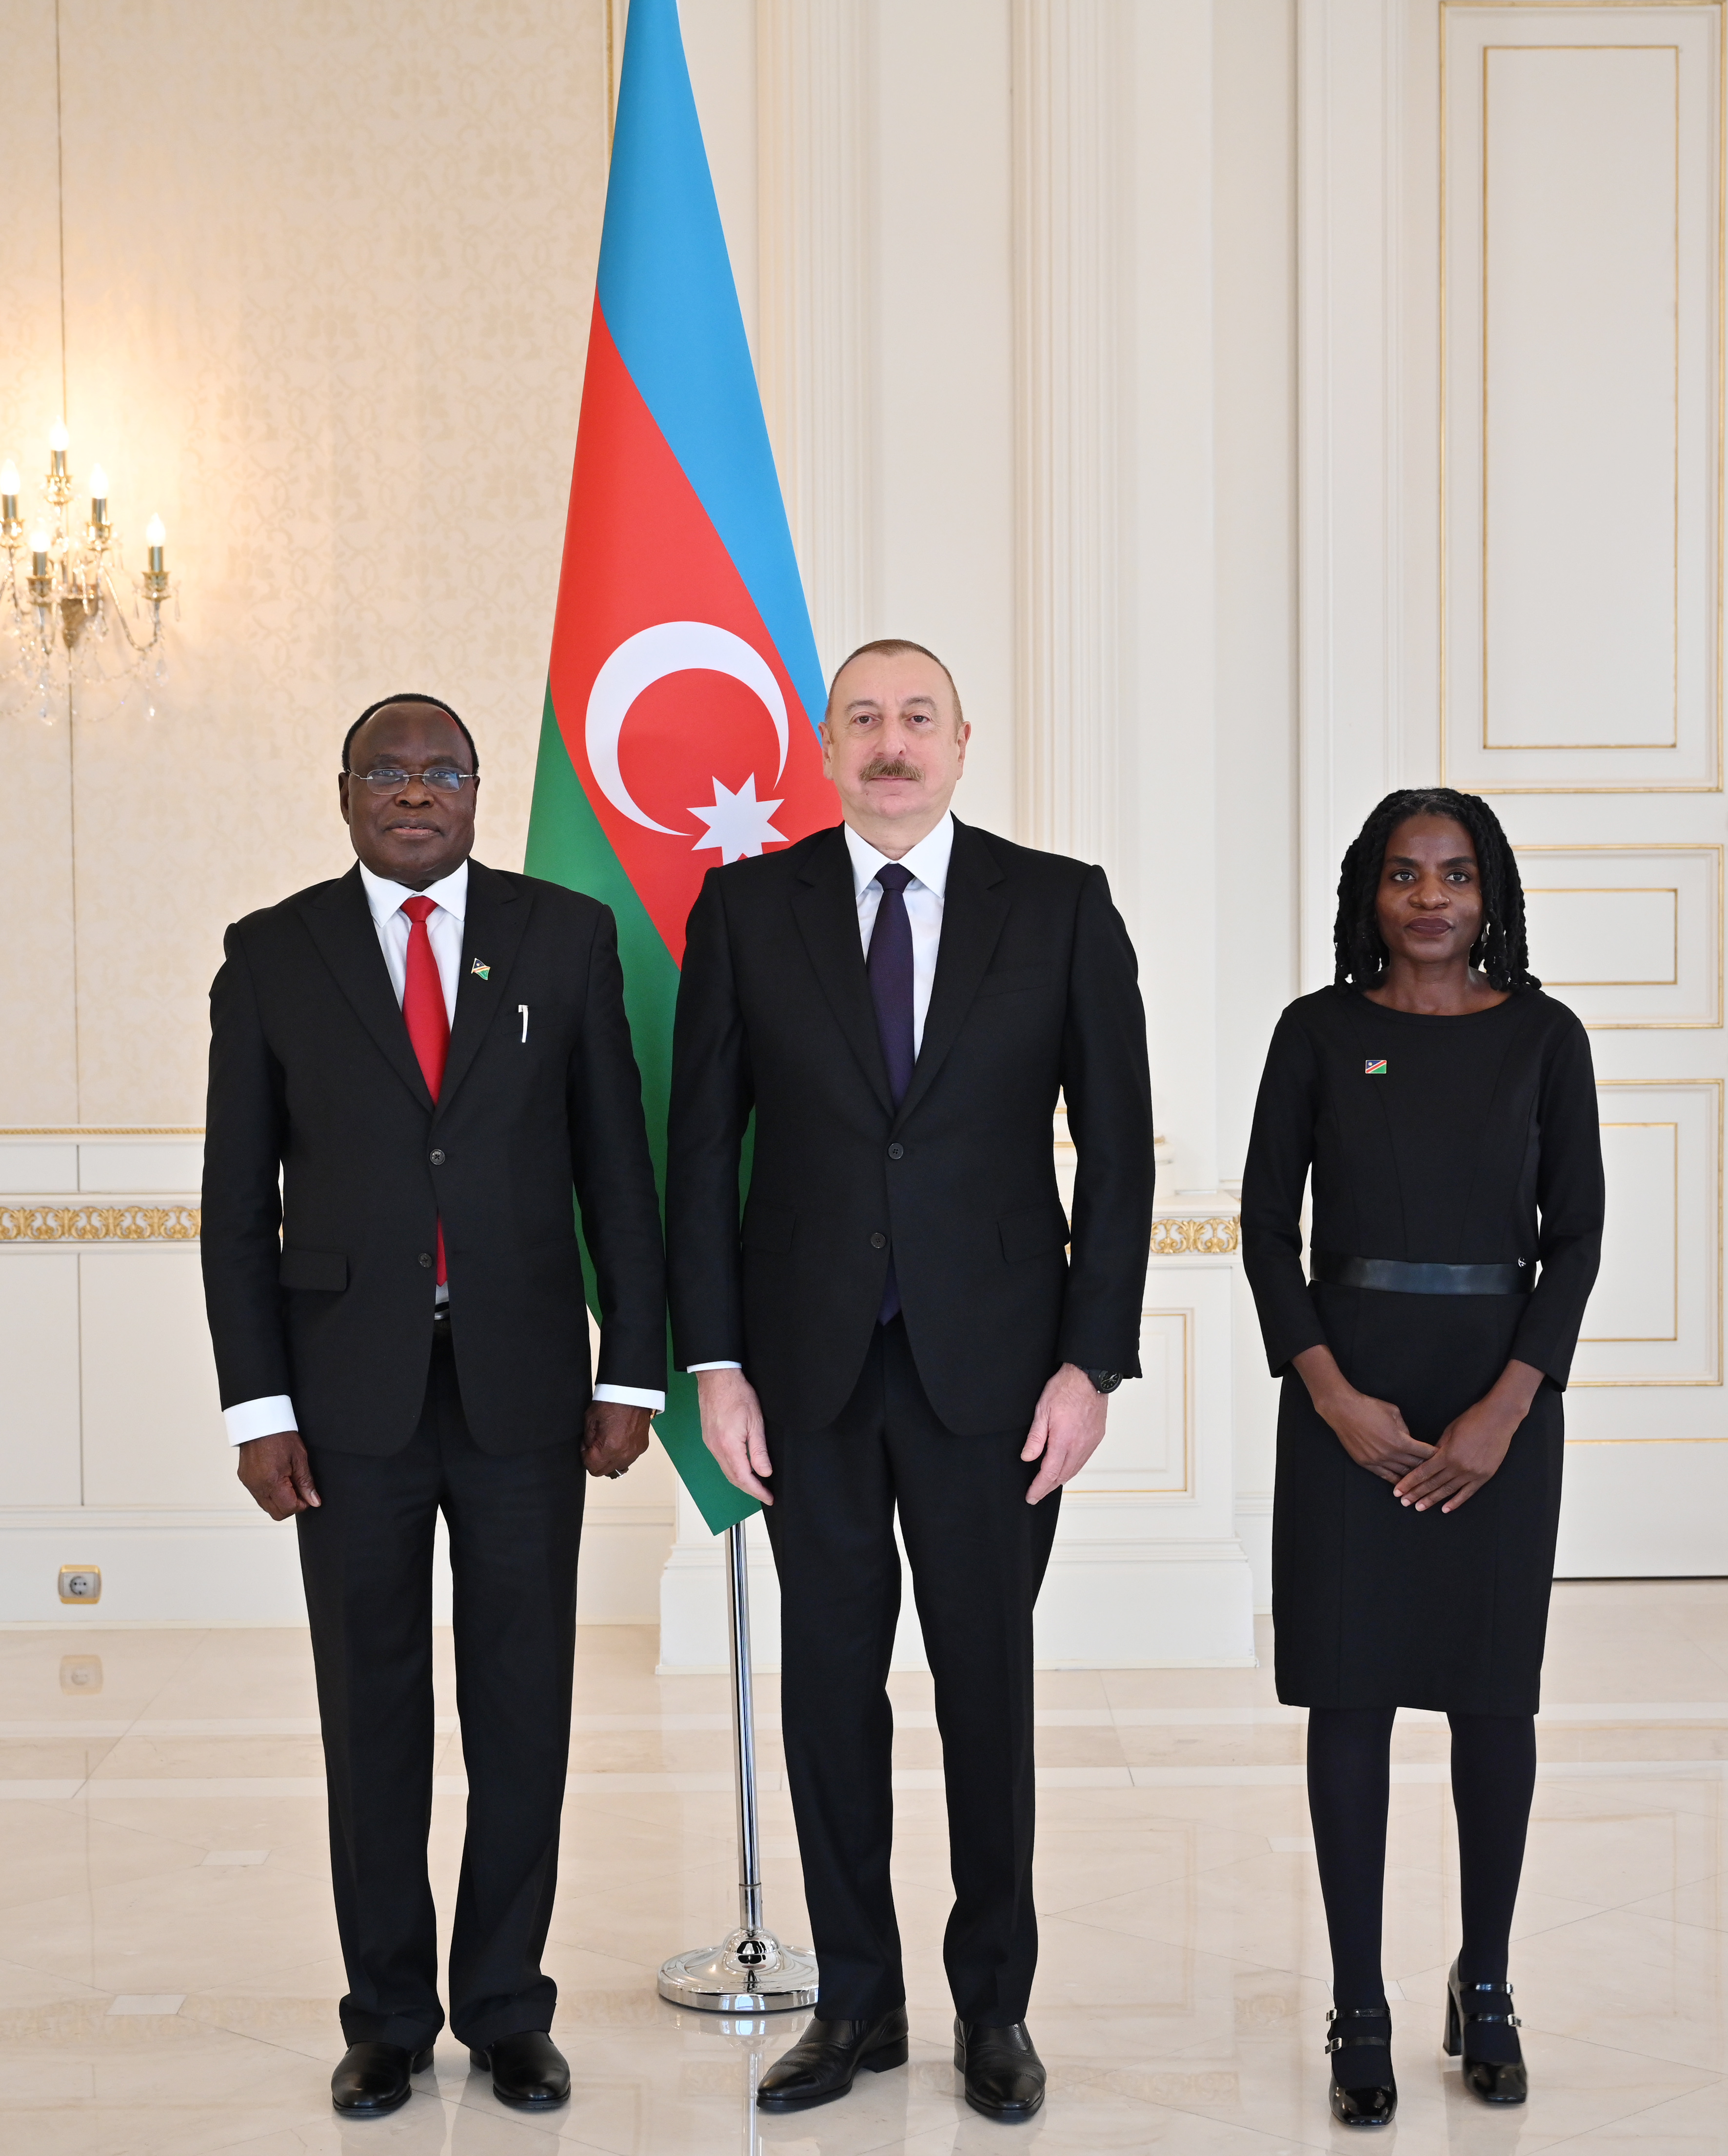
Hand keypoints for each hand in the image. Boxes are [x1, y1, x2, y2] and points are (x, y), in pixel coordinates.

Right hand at [237, 1432, 320, 1519]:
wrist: (259, 1421)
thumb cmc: (279, 1435)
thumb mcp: (300, 1458)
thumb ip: (306, 1483)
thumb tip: (314, 1501)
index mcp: (271, 1481)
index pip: (288, 1509)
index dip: (301, 1505)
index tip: (307, 1495)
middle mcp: (257, 1486)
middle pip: (276, 1513)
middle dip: (291, 1506)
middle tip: (299, 1489)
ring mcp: (249, 1484)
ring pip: (266, 1506)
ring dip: (280, 1500)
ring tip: (288, 1481)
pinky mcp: (245, 1479)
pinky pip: (258, 1496)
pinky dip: (270, 1493)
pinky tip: (277, 1478)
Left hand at [583, 1401, 651, 1478]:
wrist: (633, 1393)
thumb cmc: (612, 1402)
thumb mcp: (590, 1420)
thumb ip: (588, 1440)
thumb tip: (589, 1450)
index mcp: (609, 1447)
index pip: (591, 1467)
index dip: (585, 1456)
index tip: (586, 1445)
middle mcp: (623, 1454)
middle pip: (604, 1471)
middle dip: (596, 1461)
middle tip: (595, 1445)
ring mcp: (635, 1452)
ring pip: (617, 1468)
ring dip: (609, 1460)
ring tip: (608, 1442)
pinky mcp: (642, 1447)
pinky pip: (628, 1459)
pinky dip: (621, 1454)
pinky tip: (619, 1440)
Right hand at [695, 1368, 772, 1504]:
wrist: (717, 1378)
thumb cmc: (737, 1394)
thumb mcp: (755, 1422)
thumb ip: (759, 1451)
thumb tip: (765, 1472)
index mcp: (729, 1446)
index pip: (744, 1478)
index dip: (757, 1491)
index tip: (769, 1498)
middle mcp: (716, 1448)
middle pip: (733, 1478)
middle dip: (750, 1489)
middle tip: (765, 1494)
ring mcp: (710, 1444)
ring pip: (726, 1471)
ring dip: (741, 1481)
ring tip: (756, 1485)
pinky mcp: (709, 1438)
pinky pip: (721, 1461)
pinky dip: (733, 1469)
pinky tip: (742, 1468)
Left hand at [1021, 1362, 1107, 1503]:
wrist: (1090, 1376)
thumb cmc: (1065, 1389)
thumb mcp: (1042, 1411)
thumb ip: (1035, 1438)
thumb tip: (1027, 1458)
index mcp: (1064, 1441)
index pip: (1049, 1473)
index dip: (1039, 1487)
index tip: (1031, 1496)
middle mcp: (1079, 1446)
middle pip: (1062, 1476)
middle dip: (1048, 1488)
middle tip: (1037, 1493)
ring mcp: (1090, 1443)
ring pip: (1074, 1470)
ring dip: (1060, 1480)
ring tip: (1049, 1484)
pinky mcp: (1096, 1437)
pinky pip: (1083, 1460)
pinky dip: (1073, 1469)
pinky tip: (1066, 1468)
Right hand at [1291, 1344, 1433, 1484]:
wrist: (1343, 1410)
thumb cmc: (1369, 1407)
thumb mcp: (1394, 1412)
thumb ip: (1405, 1429)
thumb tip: (1410, 1439)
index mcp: (1400, 1441)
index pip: (1424, 1453)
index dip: (1436, 1456)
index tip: (1445, 1458)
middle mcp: (1390, 1454)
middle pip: (1415, 1466)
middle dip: (1427, 1468)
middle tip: (1436, 1472)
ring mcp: (1377, 1460)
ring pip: (1401, 1474)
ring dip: (1412, 1478)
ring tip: (1422, 1482)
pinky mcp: (1366, 1463)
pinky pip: (1384, 1476)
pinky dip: (1395, 1481)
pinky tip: (1402, 1486)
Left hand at [1393, 1359, 1543, 1512]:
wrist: (1498, 1419)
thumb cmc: (1471, 1420)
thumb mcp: (1448, 1432)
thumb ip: (1437, 1449)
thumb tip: (1426, 1461)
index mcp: (1447, 1454)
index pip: (1423, 1473)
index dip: (1409, 1483)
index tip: (1398, 1491)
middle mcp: (1458, 1467)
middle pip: (1433, 1484)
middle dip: (1416, 1494)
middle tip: (1404, 1502)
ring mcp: (1472, 1473)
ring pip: (1448, 1491)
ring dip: (1432, 1500)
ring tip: (1419, 1507)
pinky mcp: (1484, 1476)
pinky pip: (1467, 1493)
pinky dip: (1456, 1502)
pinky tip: (1445, 1509)